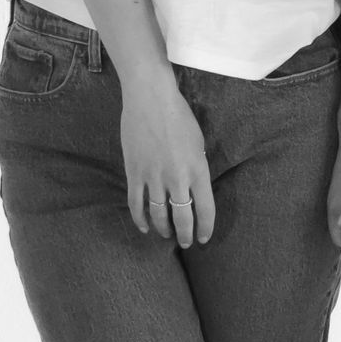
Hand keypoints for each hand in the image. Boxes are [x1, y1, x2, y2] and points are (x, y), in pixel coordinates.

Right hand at [120, 74, 215, 245]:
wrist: (150, 98)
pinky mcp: (134, 172)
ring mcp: (154, 177)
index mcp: (198, 170)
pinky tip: (145, 227)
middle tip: (187, 242)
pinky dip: (140, 218)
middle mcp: (177, 178)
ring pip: (158, 214)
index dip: (205, 228)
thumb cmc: (179, 116)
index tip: (204, 237)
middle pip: (183, 218)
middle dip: (186, 234)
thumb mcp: (199, 142)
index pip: (206, 210)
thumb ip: (197, 167)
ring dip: (164, 229)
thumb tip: (192, 186)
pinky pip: (136, 203)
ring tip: (166, 235)